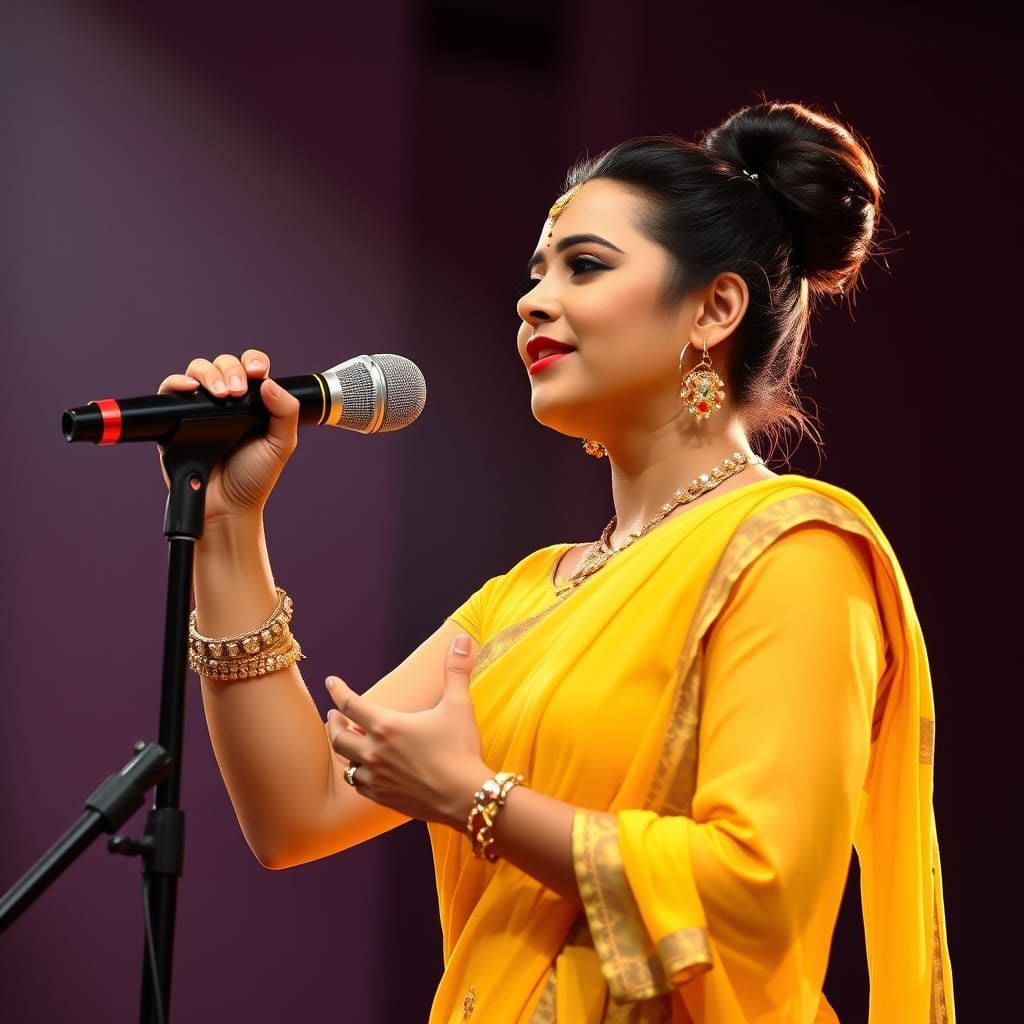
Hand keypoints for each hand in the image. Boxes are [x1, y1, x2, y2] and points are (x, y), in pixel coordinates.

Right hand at [156, 349, 299, 522]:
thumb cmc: (254, 479)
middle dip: (230, 370)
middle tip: (236, 392)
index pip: (250, 368)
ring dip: (207, 374)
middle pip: (222, 364)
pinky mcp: (174, 420)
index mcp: (252, 403)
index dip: (252, 362)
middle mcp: (225, 402)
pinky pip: (170, 390)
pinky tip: (189, 388)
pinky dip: (177, 383)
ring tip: (220, 395)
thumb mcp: (281, 445)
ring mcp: (199, 409)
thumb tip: (270, 382)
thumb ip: (285, 413)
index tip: (256, 372)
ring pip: (197, 371)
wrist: (226, 507)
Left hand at [325, 634, 488, 828]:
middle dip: (333, 723)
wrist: (465, 797)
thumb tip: (463, 639)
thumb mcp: (458, 705)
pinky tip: (362, 771)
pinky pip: (359, 785)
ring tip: (346, 742)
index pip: (351, 704)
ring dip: (344, 750)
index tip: (330, 682)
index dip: (338, 690)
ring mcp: (377, 777)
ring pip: (347, 763)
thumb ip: (456, 670)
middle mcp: (375, 752)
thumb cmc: (460, 750)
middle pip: (339, 737)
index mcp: (387, 726)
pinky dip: (357, 774)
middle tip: (332, 715)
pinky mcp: (384, 797)